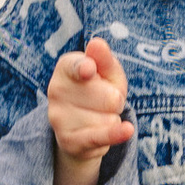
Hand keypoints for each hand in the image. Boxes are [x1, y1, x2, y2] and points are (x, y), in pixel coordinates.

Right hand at [46, 35, 131, 184]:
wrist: (81, 130)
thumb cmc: (100, 92)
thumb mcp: (108, 73)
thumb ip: (105, 59)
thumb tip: (97, 44)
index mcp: (66, 67)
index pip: (76, 66)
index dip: (84, 67)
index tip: (89, 70)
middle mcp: (56, 90)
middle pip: (109, 97)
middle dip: (116, 100)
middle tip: (105, 101)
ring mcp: (59, 117)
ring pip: (109, 118)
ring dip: (112, 119)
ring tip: (99, 117)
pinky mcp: (68, 140)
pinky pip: (99, 136)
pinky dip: (115, 134)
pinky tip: (127, 130)